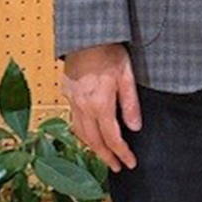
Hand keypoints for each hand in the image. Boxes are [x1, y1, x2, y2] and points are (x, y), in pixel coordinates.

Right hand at [62, 42, 141, 171]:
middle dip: (106, 157)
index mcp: (100, 104)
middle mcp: (84, 106)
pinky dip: (82, 132)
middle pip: (94, 141)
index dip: (122, 153)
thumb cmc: (109, 51)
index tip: (129, 163)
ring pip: (81, 132)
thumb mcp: (127, 75)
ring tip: (103, 155)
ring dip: (92, 147)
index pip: (112, 139)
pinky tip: (88, 132)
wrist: (85, 34)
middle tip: (117, 167)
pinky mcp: (67, 91)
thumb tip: (134, 127)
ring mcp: (73, 100)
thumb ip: (130, 103)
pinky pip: (73, 119)